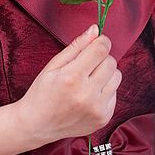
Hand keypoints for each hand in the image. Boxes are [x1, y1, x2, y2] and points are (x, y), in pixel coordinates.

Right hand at [19, 24, 121, 145]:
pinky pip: (115, 93)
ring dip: (106, 73)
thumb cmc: (43, 92)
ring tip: (89, 79)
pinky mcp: (103, 118)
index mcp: (72, 77)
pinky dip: (105, 90)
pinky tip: (90, 94)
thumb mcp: (54, 64)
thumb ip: (77, 45)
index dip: (101, 41)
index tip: (97, 41)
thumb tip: (95, 30)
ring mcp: (97, 109)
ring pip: (117, 76)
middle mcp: (87, 94)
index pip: (101, 50)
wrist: (37, 125)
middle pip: (111, 62)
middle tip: (88, 63)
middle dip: (102, 57)